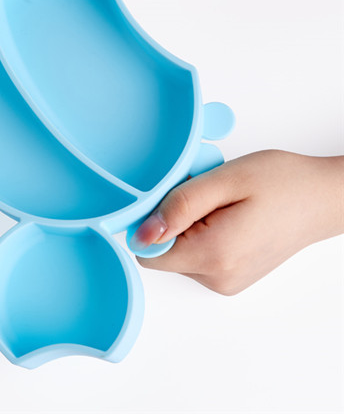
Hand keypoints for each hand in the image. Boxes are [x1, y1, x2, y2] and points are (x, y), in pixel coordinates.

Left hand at [131, 150, 343, 294]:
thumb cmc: (281, 183)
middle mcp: (218, 278)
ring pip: (179, 252)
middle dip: (173, 219)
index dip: (151, 221)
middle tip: (205, 193)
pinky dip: (202, 232)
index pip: (148, 252)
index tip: (173, 197)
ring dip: (188, 224)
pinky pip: (197, 255)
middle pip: (163, 252)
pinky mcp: (230, 276)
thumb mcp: (224, 181)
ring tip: (220, 203)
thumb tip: (142, 232)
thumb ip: (178, 206)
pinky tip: (225, 215)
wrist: (321, 198)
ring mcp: (226, 281)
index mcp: (214, 255)